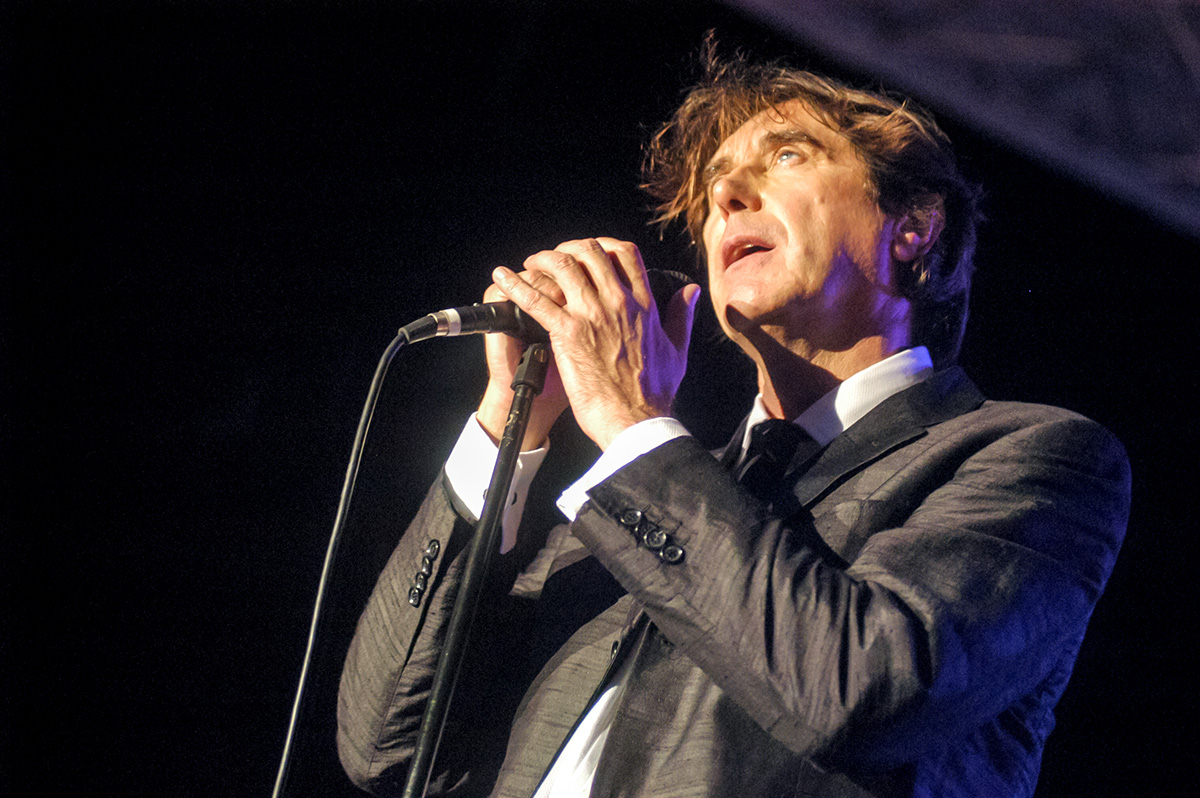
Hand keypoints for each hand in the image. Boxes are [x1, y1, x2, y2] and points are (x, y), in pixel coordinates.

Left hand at [491, 238, 699, 450]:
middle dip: (568, 248)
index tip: (589, 251)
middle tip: (555, 258)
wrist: (636, 421)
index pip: (625, 254)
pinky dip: (516, 285)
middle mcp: (618, 302)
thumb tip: (689, 291)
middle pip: (590, 252)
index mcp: (644, 305)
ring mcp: (592, 315)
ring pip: (563, 267)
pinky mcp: (568, 333)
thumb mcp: (677, 349)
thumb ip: (681, 315)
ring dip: (543, 260)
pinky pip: (537, 300)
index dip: (603, 245)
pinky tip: (502, 278)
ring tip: (531, 264)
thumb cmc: (654, 394)